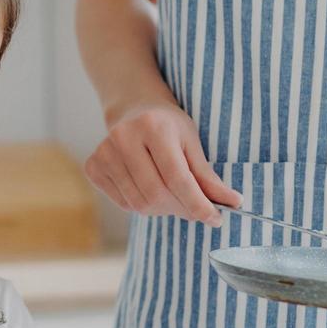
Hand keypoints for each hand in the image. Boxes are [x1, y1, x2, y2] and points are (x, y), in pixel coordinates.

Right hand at [85, 102, 240, 222]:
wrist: (132, 109)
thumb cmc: (167, 126)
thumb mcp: (191, 142)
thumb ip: (207, 176)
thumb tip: (233, 203)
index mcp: (153, 127)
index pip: (178, 178)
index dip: (198, 204)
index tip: (216, 218)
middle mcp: (123, 138)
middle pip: (157, 195)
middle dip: (181, 208)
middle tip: (194, 209)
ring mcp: (104, 153)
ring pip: (139, 204)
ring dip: (162, 209)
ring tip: (171, 196)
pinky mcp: (93, 167)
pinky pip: (123, 204)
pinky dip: (141, 205)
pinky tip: (147, 187)